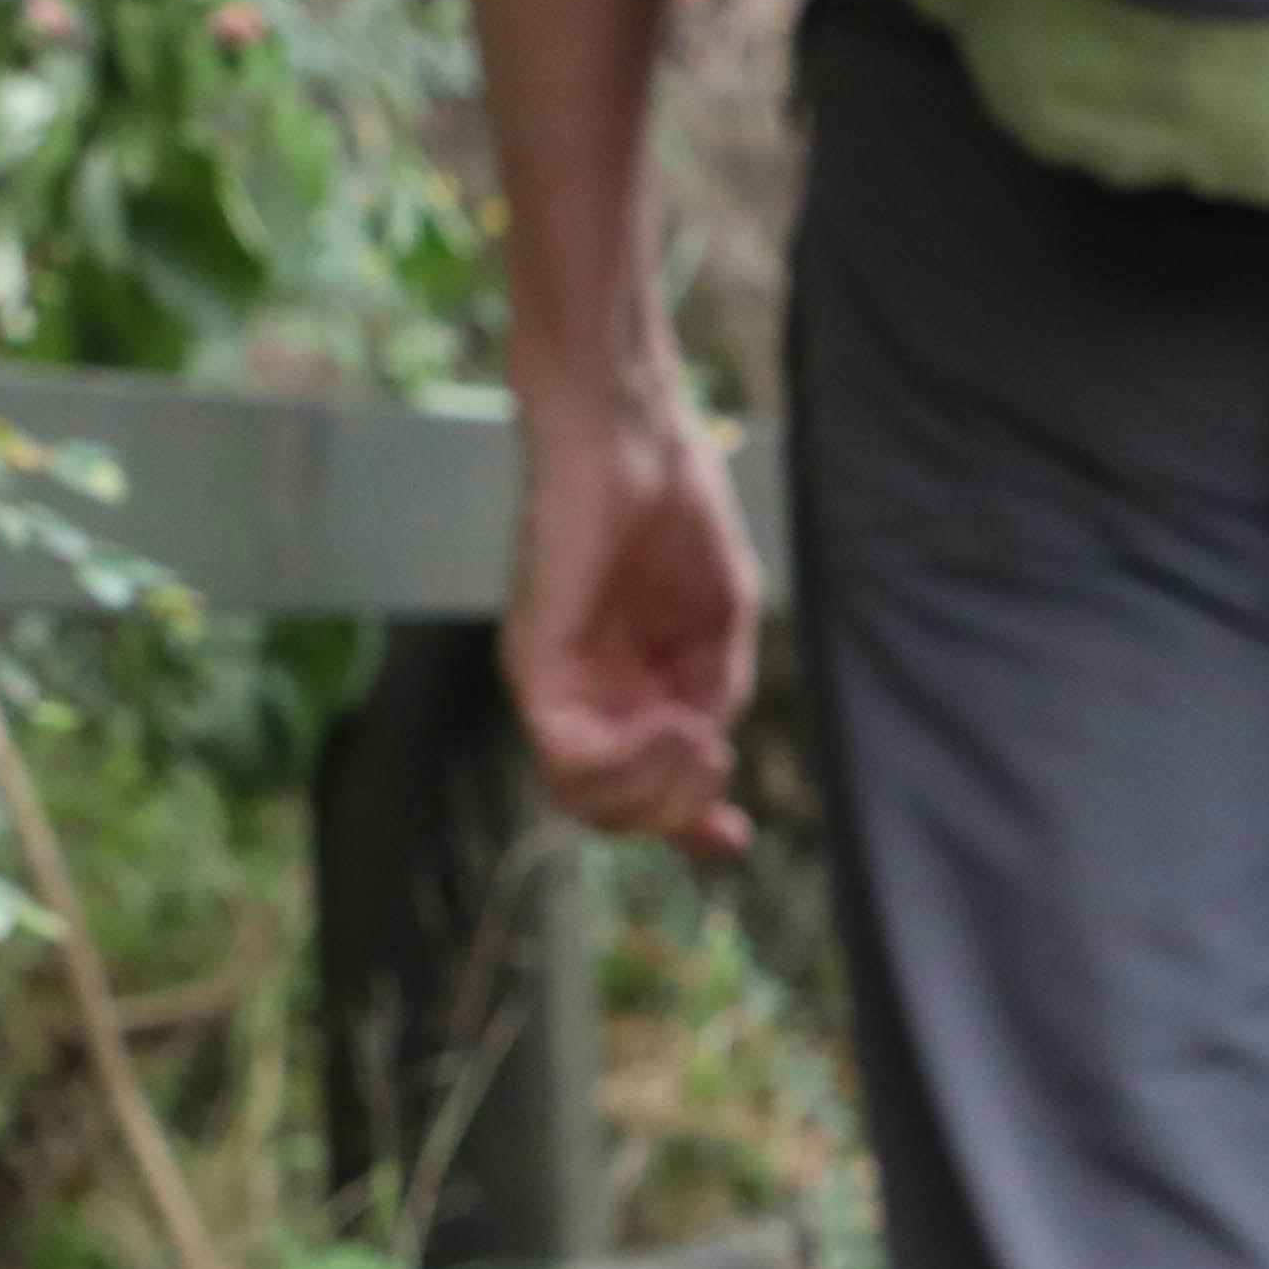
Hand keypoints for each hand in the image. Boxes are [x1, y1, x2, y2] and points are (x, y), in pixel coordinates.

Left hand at [503, 385, 763, 861]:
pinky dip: (628, 762)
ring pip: (585, 800)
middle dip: (678, 809)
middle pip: (615, 810)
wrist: (635, 434)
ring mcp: (555, 683)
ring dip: (656, 790)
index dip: (688, 827)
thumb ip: (715, 687)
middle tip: (716, 758)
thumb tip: (705, 752)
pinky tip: (672, 724)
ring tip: (698, 741)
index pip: (642, 789)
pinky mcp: (533, 664)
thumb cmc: (676, 505)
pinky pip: (566, 756)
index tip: (735, 834)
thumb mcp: (723, 614)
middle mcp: (586, 696)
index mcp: (631, 688)